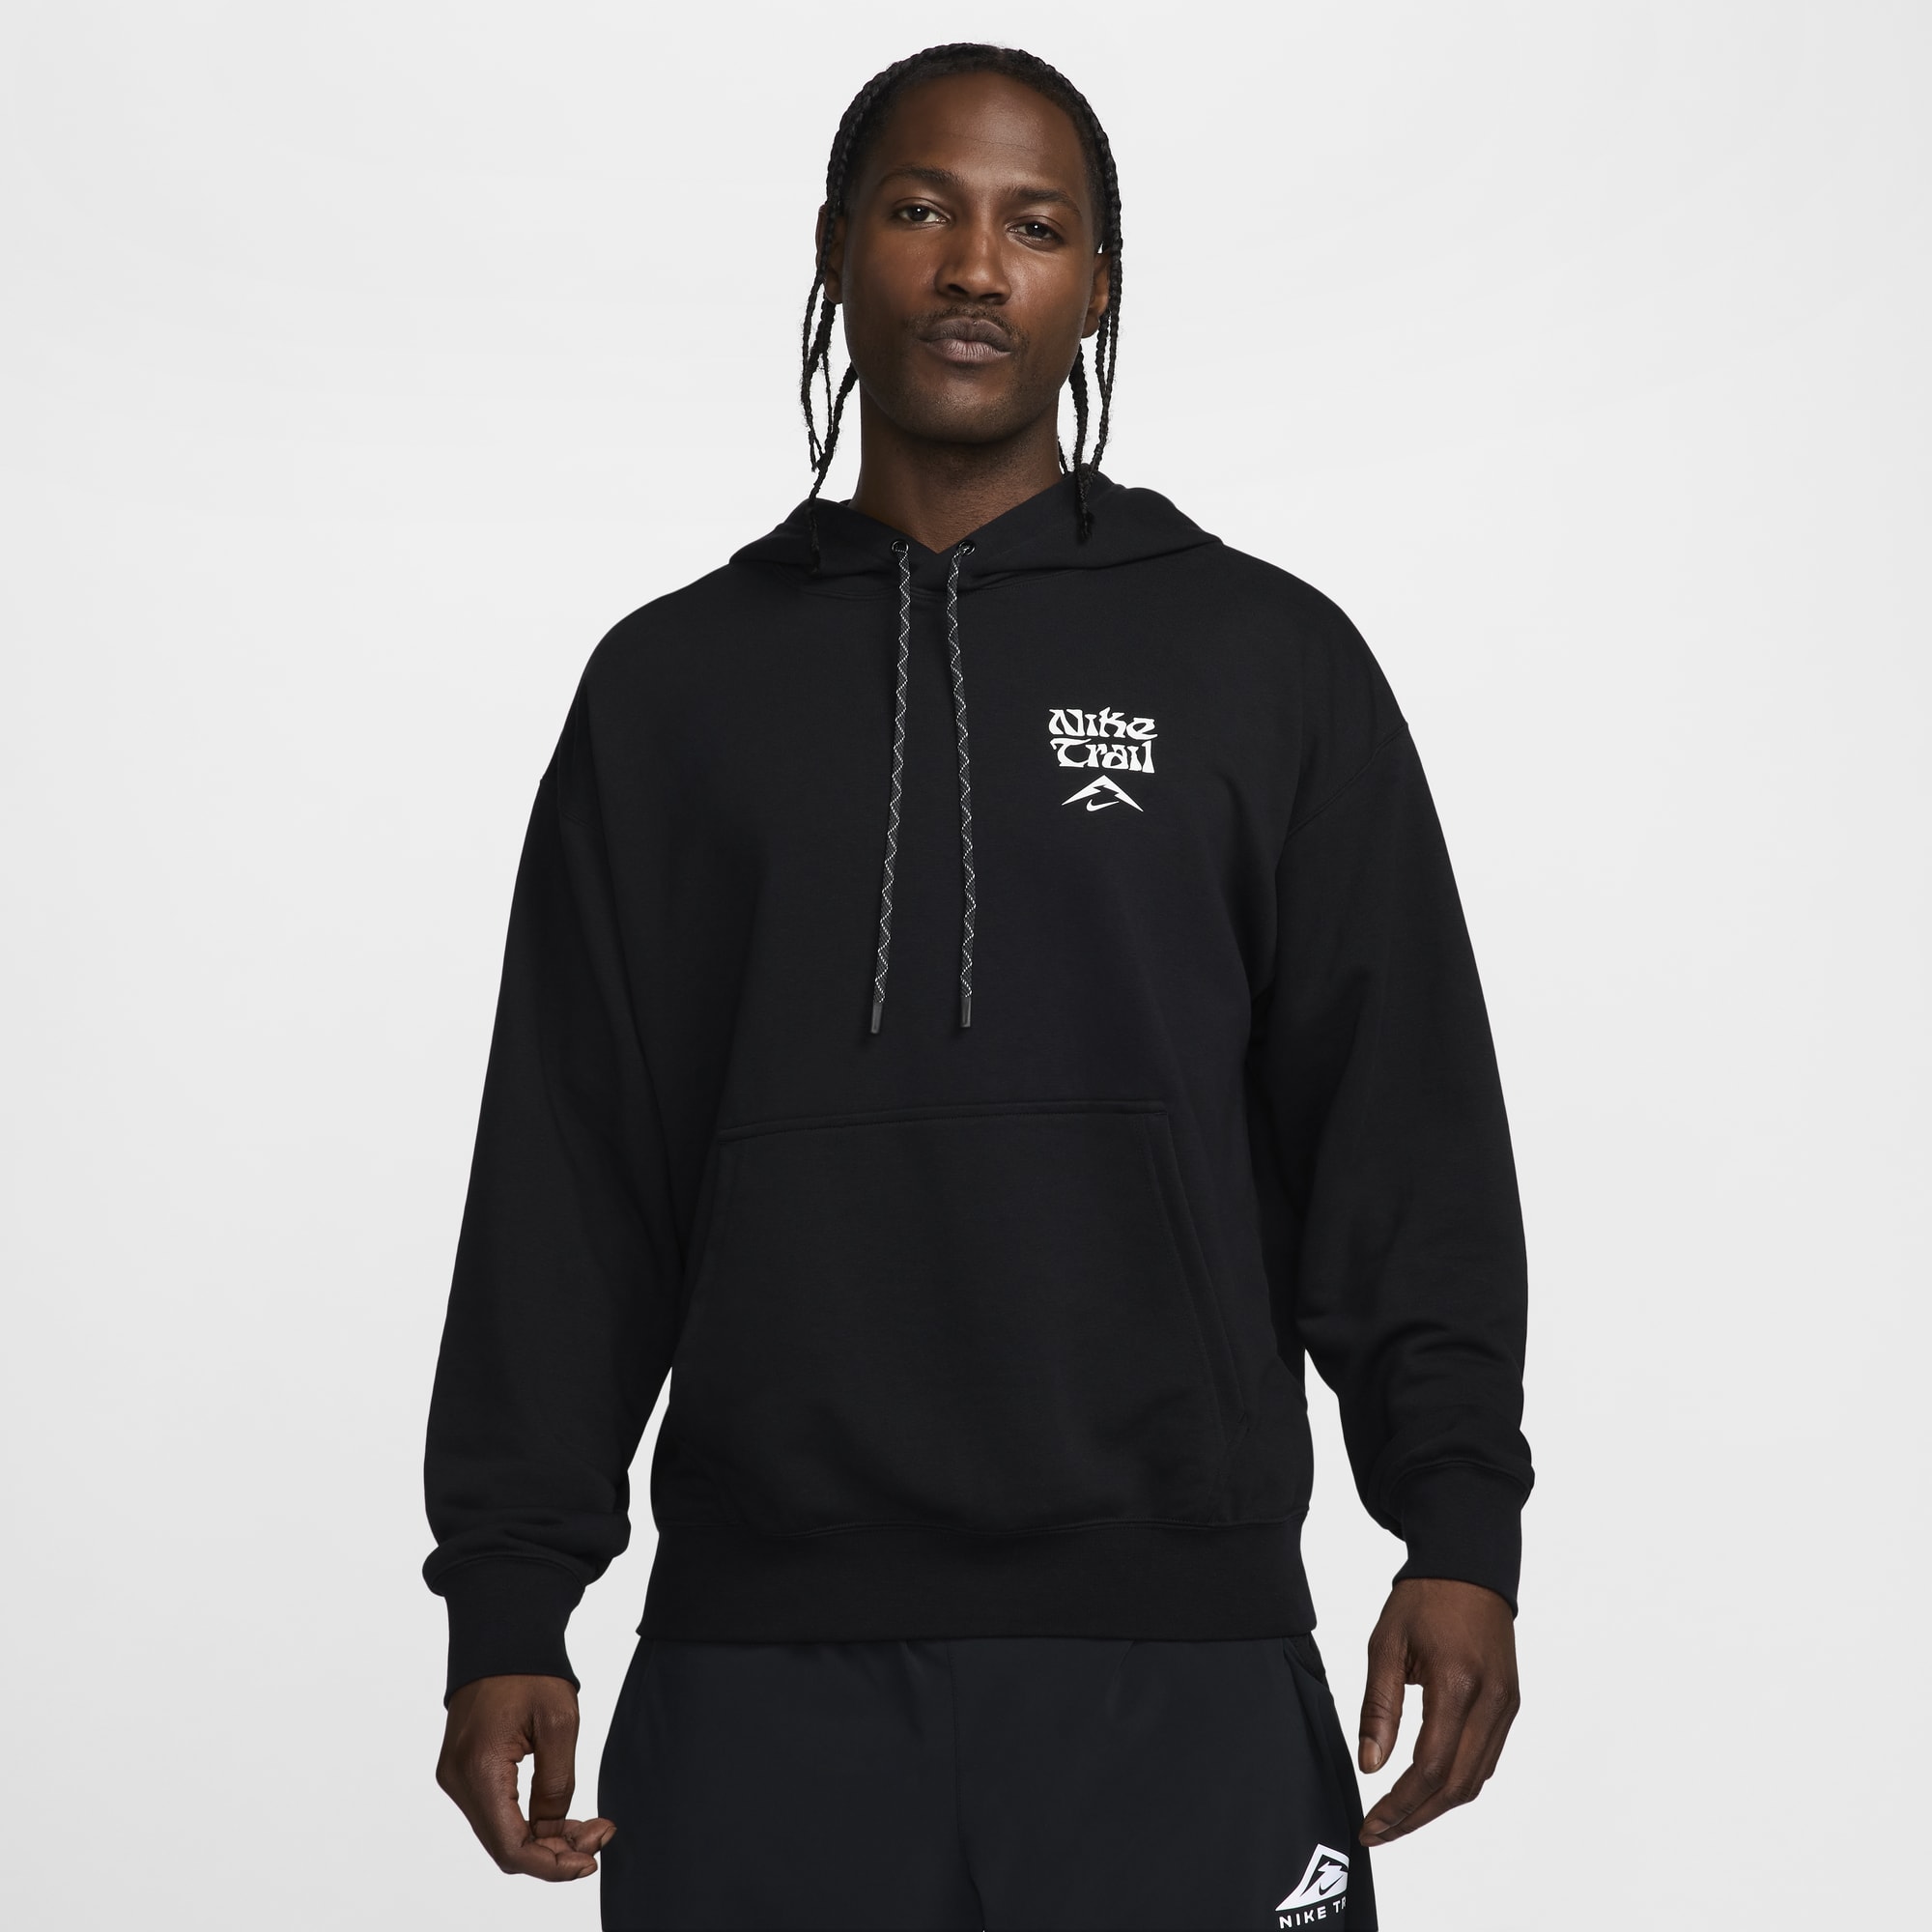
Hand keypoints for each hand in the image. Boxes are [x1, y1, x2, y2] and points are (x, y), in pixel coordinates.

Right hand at [435, 1673, 616, 1879]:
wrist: (501, 1637)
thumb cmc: (531, 1670)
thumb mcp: (561, 1722)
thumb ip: (558, 1783)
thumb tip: (554, 1830)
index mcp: (480, 1768)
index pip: (511, 1846)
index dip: (552, 1865)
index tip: (591, 1860)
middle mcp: (458, 1780)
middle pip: (504, 1846)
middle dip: (553, 1853)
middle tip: (599, 1836)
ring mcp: (456, 1777)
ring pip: (499, 1833)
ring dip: (542, 1840)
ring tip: (586, 1828)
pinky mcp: (462, 1771)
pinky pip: (493, 1813)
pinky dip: (526, 1823)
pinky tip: (559, 1818)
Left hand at [1356, 1577, 1518, 1846]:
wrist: (1469, 1568)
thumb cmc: (1423, 1599)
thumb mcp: (1386, 1644)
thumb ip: (1379, 1708)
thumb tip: (1370, 1766)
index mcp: (1457, 1684)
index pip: (1428, 1767)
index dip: (1398, 1805)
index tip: (1370, 1824)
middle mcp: (1491, 1703)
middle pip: (1456, 1786)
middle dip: (1415, 1817)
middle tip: (1378, 1833)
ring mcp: (1507, 1707)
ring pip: (1475, 1780)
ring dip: (1436, 1807)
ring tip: (1397, 1818)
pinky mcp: (1511, 1706)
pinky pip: (1486, 1760)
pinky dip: (1456, 1782)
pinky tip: (1426, 1788)